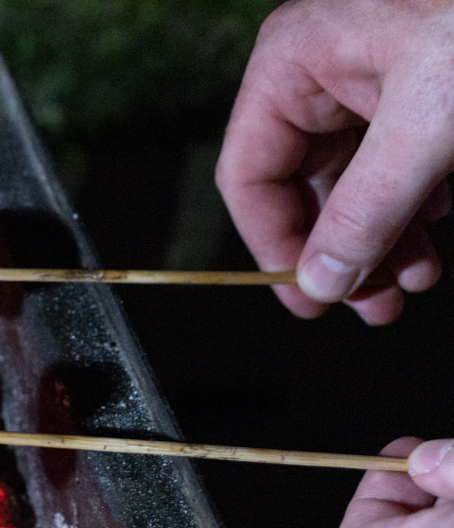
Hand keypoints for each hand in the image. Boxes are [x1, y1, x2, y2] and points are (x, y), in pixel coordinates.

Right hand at [215, 0, 453, 324]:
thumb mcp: (429, 126)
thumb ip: (368, 210)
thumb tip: (323, 281)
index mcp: (290, 64)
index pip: (249, 174)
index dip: (274, 244)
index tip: (310, 296)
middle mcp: (315, 72)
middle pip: (301, 186)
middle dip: (341, 250)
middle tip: (372, 305)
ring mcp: (363, 79)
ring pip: (348, 182)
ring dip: (381, 239)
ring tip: (416, 283)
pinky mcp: (408, 88)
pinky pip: (388, 163)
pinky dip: (411, 205)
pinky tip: (434, 230)